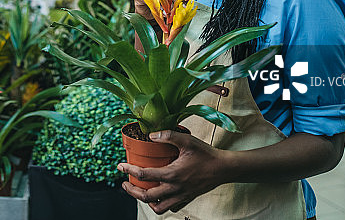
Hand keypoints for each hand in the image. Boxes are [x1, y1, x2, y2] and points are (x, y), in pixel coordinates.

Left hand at [117, 130, 231, 214]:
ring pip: (158, 208)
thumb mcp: (187, 140)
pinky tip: (159, 195)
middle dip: (131, 191)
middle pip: (146, 197)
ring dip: (145, 201)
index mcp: (172, 174)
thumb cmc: (206, 153)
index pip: (143, 175)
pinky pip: (171, 208)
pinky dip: (161, 204)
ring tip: (140, 192)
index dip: (128, 170)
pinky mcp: (187, 198)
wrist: (224, 168)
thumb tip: (151, 135)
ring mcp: (181, 196)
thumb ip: (168, 135)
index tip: (120, 166)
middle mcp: (175, 188)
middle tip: (124, 183)